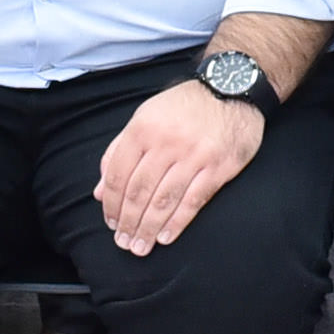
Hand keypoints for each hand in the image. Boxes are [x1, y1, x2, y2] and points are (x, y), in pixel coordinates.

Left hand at [94, 80, 263, 255]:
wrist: (233, 86)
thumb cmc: (184, 105)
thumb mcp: (145, 118)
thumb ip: (119, 152)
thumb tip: (100, 192)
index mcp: (143, 129)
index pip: (118, 175)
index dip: (111, 204)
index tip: (110, 222)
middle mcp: (166, 143)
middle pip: (139, 192)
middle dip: (128, 222)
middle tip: (123, 242)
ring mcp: (194, 156)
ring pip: (163, 200)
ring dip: (148, 228)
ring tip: (140, 247)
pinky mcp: (219, 167)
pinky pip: (193, 200)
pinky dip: (177, 223)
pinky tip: (166, 237)